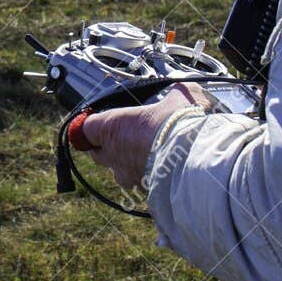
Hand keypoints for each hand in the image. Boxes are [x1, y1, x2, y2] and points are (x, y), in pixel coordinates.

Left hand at [77, 83, 210, 190]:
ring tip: (148, 156)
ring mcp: (127, 175)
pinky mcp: (143, 191)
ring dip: (128, 165)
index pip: (86, 128)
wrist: (195, 160)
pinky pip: (139, 185)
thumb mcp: (181, 98)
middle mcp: (114, 153)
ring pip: (119, 172)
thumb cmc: (181, 124)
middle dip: (107, 147)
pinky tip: (164, 170)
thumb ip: (176, 93)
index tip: (97, 123)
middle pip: (98, 153)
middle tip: (123, 139)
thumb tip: (182, 89)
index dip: (90, 126)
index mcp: (112, 127)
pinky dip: (147, 178)